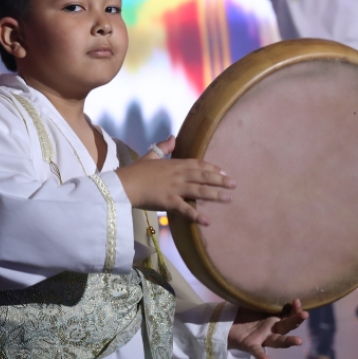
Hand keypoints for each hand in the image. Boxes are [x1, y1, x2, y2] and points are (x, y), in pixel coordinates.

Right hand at [116, 135, 234, 223]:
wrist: (123, 184)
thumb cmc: (134, 171)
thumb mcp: (149, 156)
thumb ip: (163, 147)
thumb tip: (173, 137)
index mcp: (173, 164)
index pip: (197, 164)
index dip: (212, 167)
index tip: (224, 172)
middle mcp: (178, 175)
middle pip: (203, 176)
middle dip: (220, 180)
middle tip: (234, 184)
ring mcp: (174, 188)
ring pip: (200, 190)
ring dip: (216, 194)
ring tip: (229, 198)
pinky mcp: (169, 201)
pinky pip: (186, 209)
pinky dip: (197, 216)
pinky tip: (208, 221)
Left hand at [228, 299, 307, 358]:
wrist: (228, 324)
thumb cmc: (245, 313)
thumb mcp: (256, 303)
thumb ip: (264, 297)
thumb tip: (271, 281)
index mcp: (275, 319)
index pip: (289, 315)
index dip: (295, 310)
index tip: (297, 301)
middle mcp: (272, 330)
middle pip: (287, 326)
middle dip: (296, 320)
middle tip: (305, 314)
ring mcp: (263, 338)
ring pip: (278, 341)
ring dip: (289, 341)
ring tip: (298, 341)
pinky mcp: (251, 345)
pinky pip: (257, 351)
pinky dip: (262, 355)